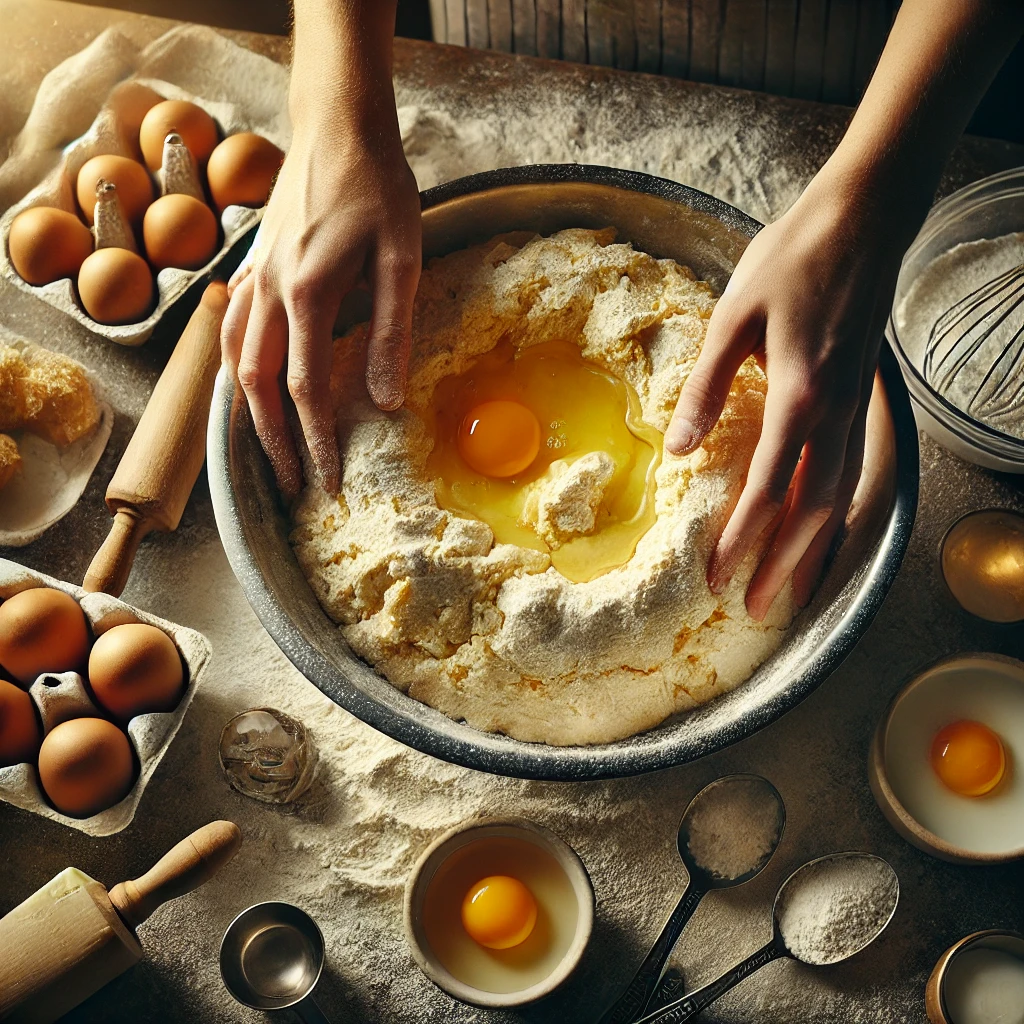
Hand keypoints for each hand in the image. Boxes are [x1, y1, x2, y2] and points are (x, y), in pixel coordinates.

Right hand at [221, 118, 420, 498]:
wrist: (339, 127)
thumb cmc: (378, 188)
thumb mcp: (401, 259)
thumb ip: (391, 332)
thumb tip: (385, 402)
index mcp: (308, 294)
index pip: (305, 390)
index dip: (315, 442)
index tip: (328, 482)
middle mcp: (269, 293)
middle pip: (258, 387)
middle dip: (274, 443)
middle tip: (292, 485)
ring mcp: (253, 279)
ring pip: (234, 362)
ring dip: (247, 414)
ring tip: (264, 452)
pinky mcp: (253, 267)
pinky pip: (230, 331)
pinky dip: (233, 369)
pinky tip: (243, 387)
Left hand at [665, 175, 908, 619]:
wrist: (863, 219)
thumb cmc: (792, 259)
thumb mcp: (732, 317)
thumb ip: (704, 387)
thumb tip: (679, 448)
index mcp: (795, 395)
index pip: (766, 488)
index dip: (739, 538)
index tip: (714, 574)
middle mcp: (832, 413)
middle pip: (809, 509)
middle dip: (779, 563)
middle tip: (751, 606)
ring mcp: (852, 407)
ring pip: (837, 498)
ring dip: (810, 549)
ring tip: (786, 589)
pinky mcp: (859, 397)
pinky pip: (852, 472)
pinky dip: (835, 513)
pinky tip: (820, 532)